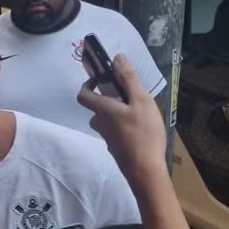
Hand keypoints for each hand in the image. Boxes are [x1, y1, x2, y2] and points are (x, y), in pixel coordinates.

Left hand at [77, 54, 167, 192]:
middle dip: (108, 100)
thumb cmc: (144, 133)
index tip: (100, 79)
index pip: (83, 95)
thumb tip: (116, 57)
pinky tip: (142, 130)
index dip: (87, 85)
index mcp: (103, 110)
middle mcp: (101, 125)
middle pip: (96, 110)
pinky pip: (116, 134)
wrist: (145, 170)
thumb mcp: (140, 100)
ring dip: (117, 115)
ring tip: (138, 112)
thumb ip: (128, 79)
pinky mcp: (117, 150)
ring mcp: (108, 140)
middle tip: (128, 96)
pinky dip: (124, 129)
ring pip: (107, 123)